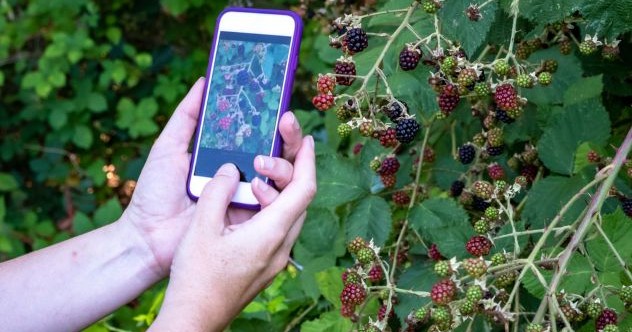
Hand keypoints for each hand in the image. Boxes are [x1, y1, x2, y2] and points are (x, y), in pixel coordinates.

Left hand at [122, 78, 306, 277]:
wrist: (147, 237)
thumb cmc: (155, 193)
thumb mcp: (169, 147)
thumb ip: (188, 116)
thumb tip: (205, 81)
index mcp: (229, 156)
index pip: (260, 133)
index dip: (272, 117)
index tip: (279, 98)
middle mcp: (245, 175)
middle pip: (280, 152)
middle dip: (289, 134)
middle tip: (285, 120)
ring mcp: (250, 198)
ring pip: (283, 177)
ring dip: (281, 163)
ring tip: (261, 160)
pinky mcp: (251, 221)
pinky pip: (275, 205)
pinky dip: (273, 192)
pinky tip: (259, 182)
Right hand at [150, 135, 315, 330]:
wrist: (195, 319)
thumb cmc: (196, 278)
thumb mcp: (201, 228)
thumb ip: (218, 192)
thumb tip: (232, 169)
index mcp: (271, 233)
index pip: (304, 189)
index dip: (307, 160)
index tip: (306, 138)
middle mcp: (281, 246)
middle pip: (300, 199)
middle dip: (292, 168)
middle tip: (273, 147)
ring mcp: (276, 257)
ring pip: (289, 213)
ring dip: (277, 188)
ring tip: (254, 174)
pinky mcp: (266, 263)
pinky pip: (277, 226)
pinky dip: (268, 206)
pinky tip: (246, 201)